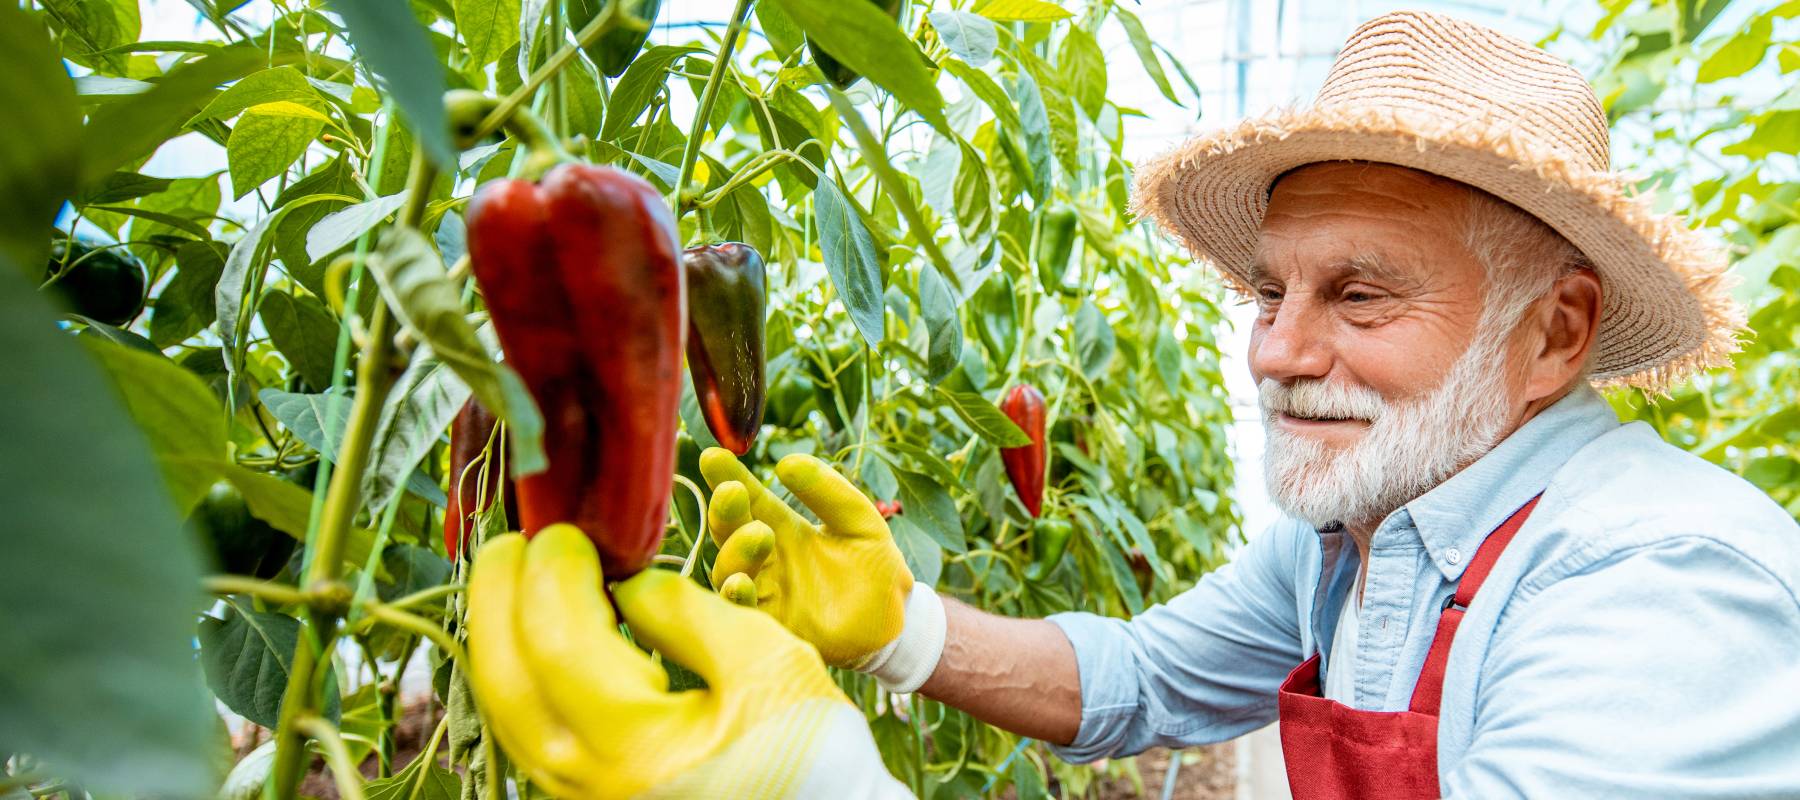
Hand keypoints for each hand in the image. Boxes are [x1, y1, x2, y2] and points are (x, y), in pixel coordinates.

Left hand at [465, 524, 908, 798]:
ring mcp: (575, 792)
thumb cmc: (810, 756)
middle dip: (502, 591)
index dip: (551, 570)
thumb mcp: (766, 663)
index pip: (555, 637)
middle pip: (501, 669)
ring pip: (502, 699)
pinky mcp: (582, 793)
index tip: (569, 527)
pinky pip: (526, 721)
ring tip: (527, 575)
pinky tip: (548, 632)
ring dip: (505, 627)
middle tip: (522, 538)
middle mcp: (584, 776)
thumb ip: (687, 612)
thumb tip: (628, 579)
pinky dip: (524, 666)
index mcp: (632, 743)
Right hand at [700, 448, 914, 667]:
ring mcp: (764, 592)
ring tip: (758, 534)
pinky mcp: (771, 626)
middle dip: (725, 510)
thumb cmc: (876, 568)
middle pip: (730, 530)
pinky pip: (743, 612)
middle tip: (733, 492)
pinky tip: (741, 583)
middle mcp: (765, 558)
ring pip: (729, 570)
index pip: (749, 498)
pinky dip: (736, 597)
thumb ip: (830, 492)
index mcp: (784, 528)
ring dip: (736, 551)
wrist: (896, 624)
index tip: (713, 455)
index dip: (728, 476)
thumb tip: (787, 462)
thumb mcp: (861, 523)